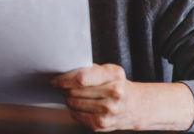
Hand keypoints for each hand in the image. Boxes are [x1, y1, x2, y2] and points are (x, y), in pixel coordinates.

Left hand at [52, 64, 193, 130]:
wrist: (136, 105)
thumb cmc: (116, 85)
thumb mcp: (107, 71)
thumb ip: (87, 70)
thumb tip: (62, 73)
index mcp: (114, 75)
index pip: (81, 78)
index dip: (64, 80)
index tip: (56, 80)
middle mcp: (114, 93)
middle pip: (74, 91)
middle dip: (65, 89)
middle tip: (64, 87)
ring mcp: (109, 110)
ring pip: (73, 104)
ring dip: (69, 100)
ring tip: (74, 96)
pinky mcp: (103, 123)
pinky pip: (77, 116)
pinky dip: (74, 111)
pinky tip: (81, 107)